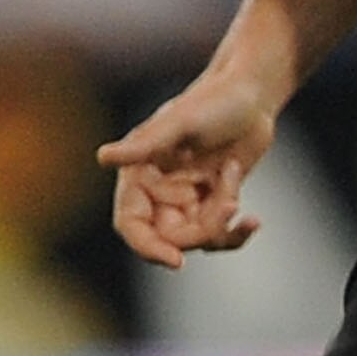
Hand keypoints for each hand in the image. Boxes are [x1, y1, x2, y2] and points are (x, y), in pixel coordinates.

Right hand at [98, 72, 278, 270]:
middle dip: (203, 228)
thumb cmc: (214, 100)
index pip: (131, 224)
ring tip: (235, 176)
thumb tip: (103, 157)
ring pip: (198, 239)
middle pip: (170, 238)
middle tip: (230, 203)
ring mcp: (186, 198)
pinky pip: (219, 234)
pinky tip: (253, 222)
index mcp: (139, 173)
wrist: (253, 94)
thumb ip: (144, 145)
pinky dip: (236, 232)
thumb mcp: (180, 122)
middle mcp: (158, 191)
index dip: (147, 247)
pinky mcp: (213, 201)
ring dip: (222, 221)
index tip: (176, 261)